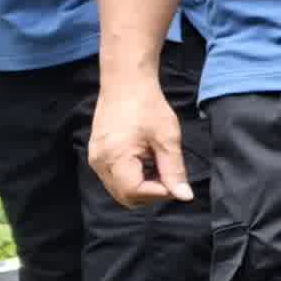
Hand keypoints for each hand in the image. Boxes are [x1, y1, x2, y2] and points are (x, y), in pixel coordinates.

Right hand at [88, 79, 195, 207]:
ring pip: (120, 190)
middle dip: (151, 193)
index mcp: (114, 158)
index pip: (135, 193)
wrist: (125, 83)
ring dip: (143, 186)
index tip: (177, 183)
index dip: (160, 193)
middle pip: (126, 197)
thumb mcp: (168, 139)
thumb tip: (184, 196)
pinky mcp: (98, 154)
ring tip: (158, 164)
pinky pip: (116, 177)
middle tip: (169, 176)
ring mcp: (96, 159)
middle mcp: (99, 162)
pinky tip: (147, 161)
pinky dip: (134, 177)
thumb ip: (174, 171)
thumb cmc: (147, 106)